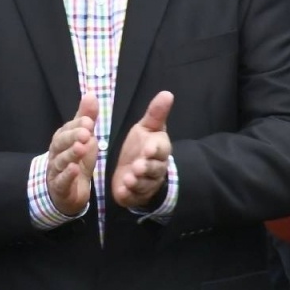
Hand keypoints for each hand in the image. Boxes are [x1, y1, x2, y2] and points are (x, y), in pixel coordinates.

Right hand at [47, 95, 98, 216]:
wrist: (66, 191)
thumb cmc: (76, 160)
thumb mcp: (84, 138)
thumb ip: (86, 117)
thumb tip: (90, 94)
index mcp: (62, 139)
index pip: (67, 129)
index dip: (78, 125)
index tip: (89, 121)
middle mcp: (56, 153)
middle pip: (60, 143)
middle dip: (72, 137)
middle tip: (86, 133)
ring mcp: (56, 170)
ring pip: (60, 161)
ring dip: (71, 154)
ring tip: (81, 148)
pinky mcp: (59, 187)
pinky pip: (62, 181)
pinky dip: (68, 175)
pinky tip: (75, 169)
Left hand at [112, 91, 173, 209]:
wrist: (136, 171)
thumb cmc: (142, 146)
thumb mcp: (147, 128)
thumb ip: (156, 113)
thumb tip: (167, 93)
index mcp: (159, 150)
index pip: (160, 150)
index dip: (155, 150)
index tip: (148, 149)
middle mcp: (156, 168)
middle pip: (154, 169)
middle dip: (146, 168)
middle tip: (137, 167)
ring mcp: (146, 183)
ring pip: (144, 184)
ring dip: (137, 182)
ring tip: (128, 179)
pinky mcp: (135, 195)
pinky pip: (133, 197)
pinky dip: (128, 195)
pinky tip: (121, 192)